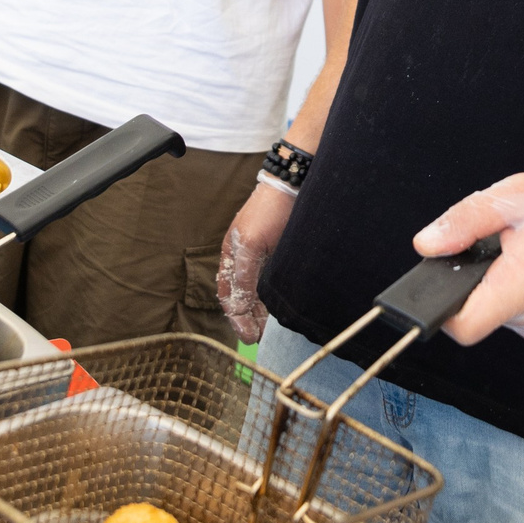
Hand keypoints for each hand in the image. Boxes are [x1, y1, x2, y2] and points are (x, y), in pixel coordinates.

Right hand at [218, 179, 295, 341]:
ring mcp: (261, 256)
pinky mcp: (279, 254)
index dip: (236, 317)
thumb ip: (243, 276)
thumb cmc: (270, 210)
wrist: (295, 185)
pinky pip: (270, 283)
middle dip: (247, 318)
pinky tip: (278, 308)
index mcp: (232, 255)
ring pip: (256, 292)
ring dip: (259, 311)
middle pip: (241, 296)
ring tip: (269, 328)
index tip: (248, 336)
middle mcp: (244, 258)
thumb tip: (236, 307)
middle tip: (259, 337)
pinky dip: (271, 298)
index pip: (228, 295)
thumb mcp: (251, 245)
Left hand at [413, 168, 523, 345]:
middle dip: (478, 283)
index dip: (444, 308)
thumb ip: (464, 221)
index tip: (446, 282)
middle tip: (500, 248)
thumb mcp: (512, 196)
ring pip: (497, 316)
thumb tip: (427, 245)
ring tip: (522, 253)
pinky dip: (516, 294)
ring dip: (498, 287)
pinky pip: (517, 316)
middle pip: (478, 316)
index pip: (465, 326)